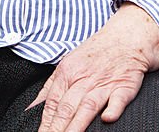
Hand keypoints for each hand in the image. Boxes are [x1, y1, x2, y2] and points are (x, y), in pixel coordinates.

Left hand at [29, 4, 158, 131]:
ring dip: (78, 125)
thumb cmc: (95, 53)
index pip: (52, 104)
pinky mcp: (124, 86)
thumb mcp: (68, 63)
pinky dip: (113, 109)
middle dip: (57, 129)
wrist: (126, 37)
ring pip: (88, 107)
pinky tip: (107, 119)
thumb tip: (31, 108)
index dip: (45, 124)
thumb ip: (49, 87)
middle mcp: (84, 79)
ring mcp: (104, 83)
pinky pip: (118, 100)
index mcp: (67, 73)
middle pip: (67, 108)